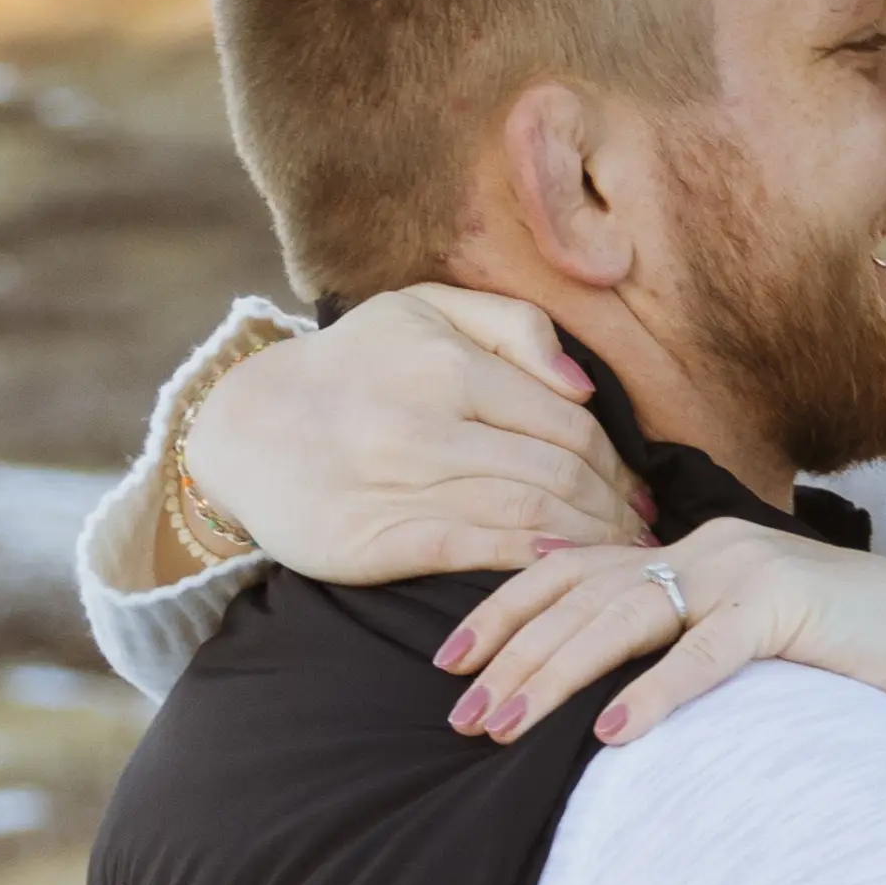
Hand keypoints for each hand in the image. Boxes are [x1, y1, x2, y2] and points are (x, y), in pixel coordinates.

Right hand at [193, 292, 647, 583]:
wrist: (241, 426)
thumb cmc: (350, 366)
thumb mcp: (422, 310)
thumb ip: (511, 326)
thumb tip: (582, 383)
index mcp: (447, 363)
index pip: (569, 423)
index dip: (621, 467)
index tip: (643, 498)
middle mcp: (425, 421)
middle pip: (558, 474)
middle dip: (617, 514)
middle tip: (643, 544)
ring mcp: (397, 483)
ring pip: (527, 516)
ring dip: (590, 546)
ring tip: (619, 566)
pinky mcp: (372, 539)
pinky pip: (473, 553)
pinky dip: (530, 565)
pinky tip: (564, 574)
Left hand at [441, 519, 885, 825]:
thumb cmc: (835, 653)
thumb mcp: (738, 633)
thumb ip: (673, 633)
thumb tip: (594, 663)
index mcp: (685, 549)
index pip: (567, 572)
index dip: (499, 612)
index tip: (447, 661)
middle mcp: (704, 547)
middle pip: (579, 595)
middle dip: (510, 656)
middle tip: (460, 714)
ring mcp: (742, 571)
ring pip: (623, 618)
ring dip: (555, 676)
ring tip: (505, 726)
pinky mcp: (784, 608)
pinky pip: (704, 653)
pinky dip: (654, 692)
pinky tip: (610, 734)